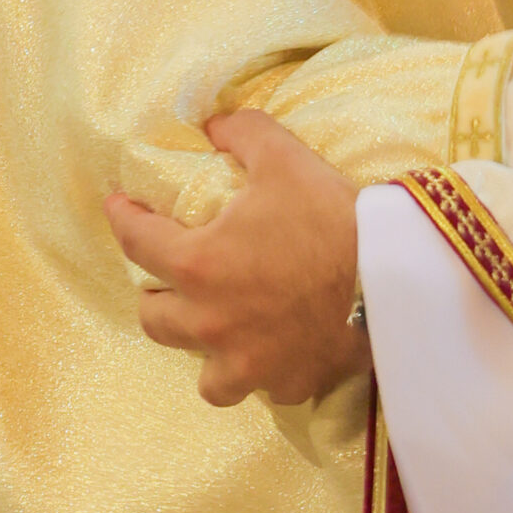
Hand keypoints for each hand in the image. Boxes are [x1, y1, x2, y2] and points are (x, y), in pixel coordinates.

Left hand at [104, 108, 364, 407]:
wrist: (394, 280)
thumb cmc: (332, 218)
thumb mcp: (286, 159)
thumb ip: (242, 134)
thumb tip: (213, 125)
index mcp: (198, 265)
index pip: (135, 241)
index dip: (122, 217)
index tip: (118, 206)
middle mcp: (209, 323)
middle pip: (154, 317)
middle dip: (157, 293)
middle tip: (175, 276)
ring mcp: (246, 363)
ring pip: (200, 372)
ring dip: (202, 348)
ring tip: (219, 329)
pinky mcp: (285, 384)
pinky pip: (260, 387)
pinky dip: (262, 371)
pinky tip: (276, 353)